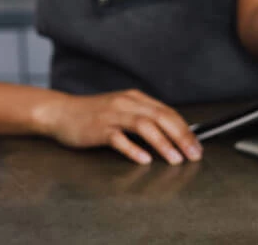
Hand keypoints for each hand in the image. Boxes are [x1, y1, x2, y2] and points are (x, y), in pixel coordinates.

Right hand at [40, 90, 202, 164]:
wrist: (60, 112)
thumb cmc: (94, 115)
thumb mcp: (123, 110)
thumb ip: (144, 118)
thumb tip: (171, 134)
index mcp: (137, 99)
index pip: (168, 112)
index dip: (185, 130)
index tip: (197, 146)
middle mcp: (128, 104)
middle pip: (162, 117)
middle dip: (181, 136)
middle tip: (193, 154)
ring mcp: (113, 115)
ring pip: (144, 126)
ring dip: (163, 143)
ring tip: (175, 159)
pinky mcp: (98, 129)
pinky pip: (118, 138)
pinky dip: (133, 149)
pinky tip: (144, 159)